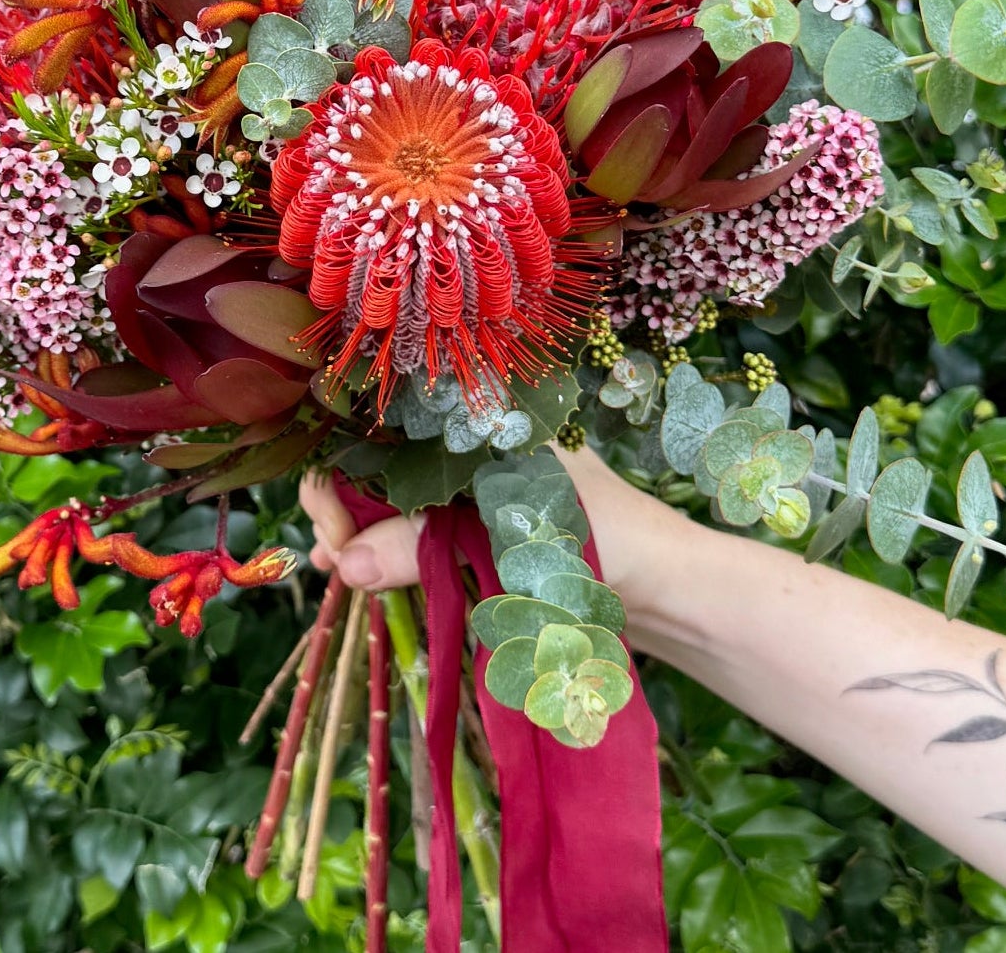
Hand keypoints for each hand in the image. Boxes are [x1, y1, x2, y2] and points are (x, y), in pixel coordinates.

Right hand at [298, 448, 702, 630]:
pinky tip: (360, 576)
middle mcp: (466, 444)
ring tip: (336, 575)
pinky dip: (386, 553)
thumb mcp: (502, 536)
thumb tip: (341, 564)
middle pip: (375, 464)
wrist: (671, 589)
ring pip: (390, 502)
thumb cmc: (602, 538)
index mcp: (475, 417)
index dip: (341, 474)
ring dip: (358, 535)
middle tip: (334, 565)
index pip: (379, 428)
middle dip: (342, 509)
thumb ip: (421, 547)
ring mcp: (472, 488)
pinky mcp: (481, 529)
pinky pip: (416, 533)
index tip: (334, 534)